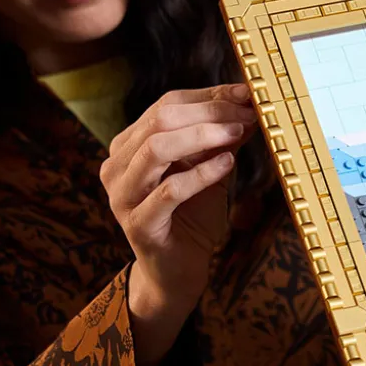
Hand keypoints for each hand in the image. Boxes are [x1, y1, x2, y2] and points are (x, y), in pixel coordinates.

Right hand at [100, 82, 257, 313]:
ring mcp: (123, 196)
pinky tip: (227, 164)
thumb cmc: (193, 216)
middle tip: (247, 114)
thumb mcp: (209, 170)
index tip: (247, 94)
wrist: (177, 271)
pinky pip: (169, 191)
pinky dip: (201, 173)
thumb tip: (247, 106)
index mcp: (130, 146)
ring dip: (202, 136)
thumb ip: (221, 140)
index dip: (209, 96)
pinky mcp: (138, 224)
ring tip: (237, 134)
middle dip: (209, 112)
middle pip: (161, 120)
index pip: (166, 105)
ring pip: (157, 148)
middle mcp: (118, 166)